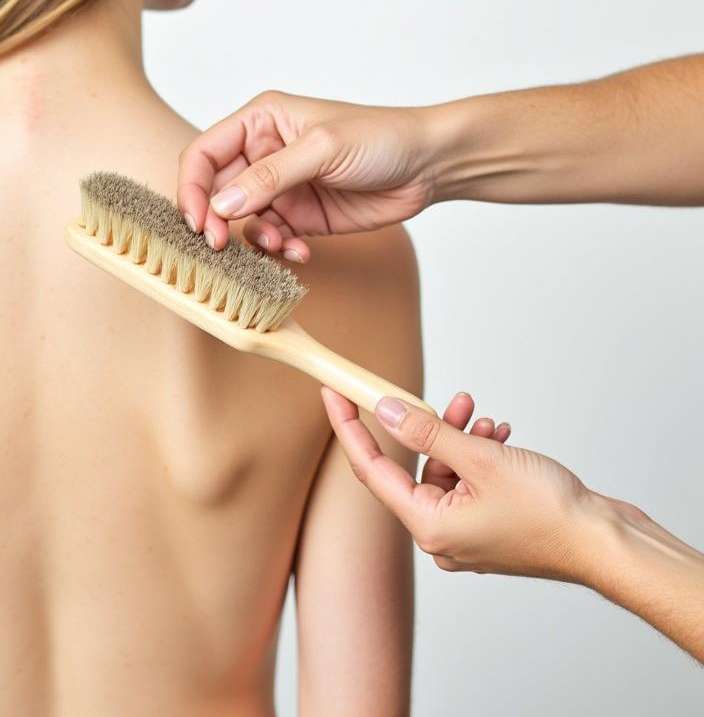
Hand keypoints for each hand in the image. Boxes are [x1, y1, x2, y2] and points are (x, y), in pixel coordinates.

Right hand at [176, 89, 439, 255]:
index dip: (192, 186)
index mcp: (260, 121)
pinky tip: (301, 252)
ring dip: (254, 238)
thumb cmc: (382, 137)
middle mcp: (263, 153)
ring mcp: (280, 187)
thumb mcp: (323, 148)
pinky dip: (279, 249)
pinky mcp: (299, 216)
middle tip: (222, 246)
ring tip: (280, 244)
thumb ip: (271, 176)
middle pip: (215, 191)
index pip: (204, 153)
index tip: (199, 220)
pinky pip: (271, 238)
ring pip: (242, 221)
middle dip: (217, 221)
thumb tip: (223, 203)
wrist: (429, 165)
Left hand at [321, 387, 594, 581]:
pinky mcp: (489, 524)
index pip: (371, 469)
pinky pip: (468, 481)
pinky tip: (499, 434)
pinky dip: (478, 454)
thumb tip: (386, 411)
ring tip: (479, 415)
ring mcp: (466, 533)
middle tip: (436, 397)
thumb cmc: (552, 515)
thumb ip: (428, 433)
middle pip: (411, 467)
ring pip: (444, 470)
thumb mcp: (482, 459)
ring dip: (457, 437)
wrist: (607, 544)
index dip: (350, 428)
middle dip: (424, 426)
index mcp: (429, 526)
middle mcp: (441, 535)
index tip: (333, 395)